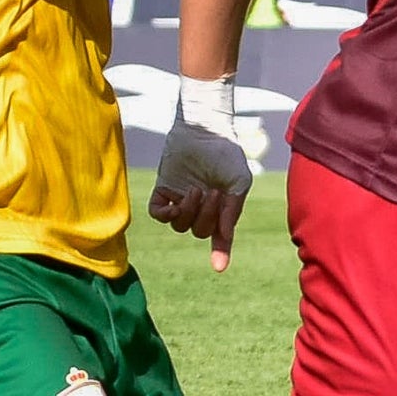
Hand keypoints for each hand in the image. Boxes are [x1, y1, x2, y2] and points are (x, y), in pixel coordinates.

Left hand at [149, 76, 251, 272]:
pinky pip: (158, 213)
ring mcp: (181, 198)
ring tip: (195, 190)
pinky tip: (176, 202)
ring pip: (179, 225)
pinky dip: (165, 213)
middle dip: (206, 216)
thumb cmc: (225, 152)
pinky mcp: (163, 189)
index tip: (218, 268)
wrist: (205, 127)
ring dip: (188, 212)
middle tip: (212, 193)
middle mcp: (200, 207)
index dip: (220, 252)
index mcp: (221, 207)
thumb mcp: (238, 182)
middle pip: (199, 231)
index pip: (219, 236)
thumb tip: (223, 236)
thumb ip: (232, 210)